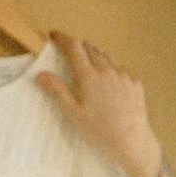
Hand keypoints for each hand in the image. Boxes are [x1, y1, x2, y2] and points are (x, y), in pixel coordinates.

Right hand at [41, 32, 164, 176]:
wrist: (132, 141)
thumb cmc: (100, 131)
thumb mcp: (74, 113)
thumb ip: (58, 91)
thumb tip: (40, 74)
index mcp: (89, 75)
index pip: (74, 46)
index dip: (63, 38)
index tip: (54, 35)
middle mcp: (107, 69)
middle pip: (90, 48)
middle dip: (79, 46)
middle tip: (72, 53)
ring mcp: (123, 74)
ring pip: (106, 56)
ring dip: (95, 56)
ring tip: (90, 66)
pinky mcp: (135, 82)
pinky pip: (120, 69)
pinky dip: (111, 69)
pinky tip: (110, 83)